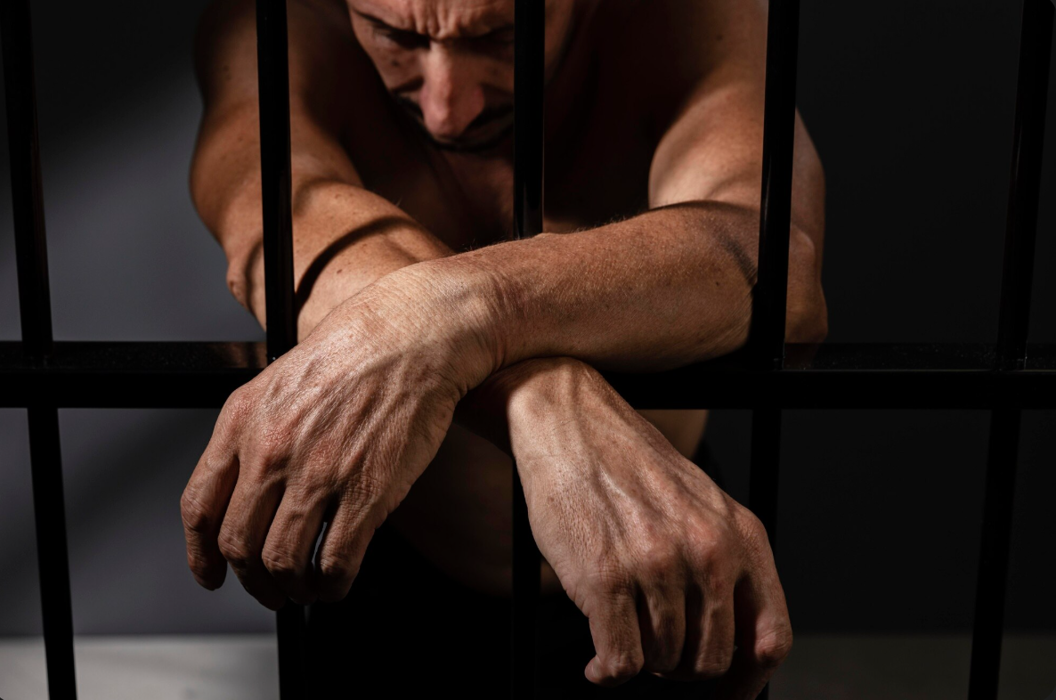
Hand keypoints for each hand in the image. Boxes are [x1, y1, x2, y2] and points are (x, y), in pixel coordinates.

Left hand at [179, 271, 493, 607]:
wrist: (412, 335)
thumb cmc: (357, 350)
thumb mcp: (280, 380)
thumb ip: (257, 434)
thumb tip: (252, 490)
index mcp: (243, 421)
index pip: (200, 508)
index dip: (201, 554)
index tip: (212, 572)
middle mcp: (272, 451)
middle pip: (239, 545)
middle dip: (253, 581)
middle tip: (270, 588)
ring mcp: (318, 474)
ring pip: (282, 563)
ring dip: (291, 589)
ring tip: (306, 589)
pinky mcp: (366, 492)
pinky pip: (335, 562)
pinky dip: (331, 586)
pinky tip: (337, 582)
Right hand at [504, 358, 790, 696]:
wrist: (571, 423)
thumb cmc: (628, 465)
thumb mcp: (700, 506)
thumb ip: (724, 565)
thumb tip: (730, 642)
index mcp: (740, 535)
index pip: (769, 638)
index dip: (748, 682)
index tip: (728, 695)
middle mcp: (707, 551)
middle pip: (710, 661)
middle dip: (679, 666)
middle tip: (653, 647)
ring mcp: (657, 565)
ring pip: (661, 663)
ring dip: (638, 659)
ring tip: (620, 632)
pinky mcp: (606, 578)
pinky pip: (620, 662)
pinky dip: (607, 672)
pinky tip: (597, 659)